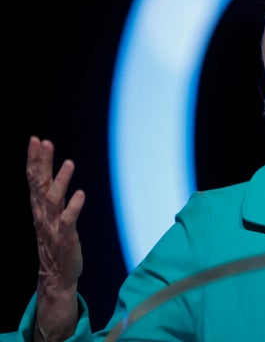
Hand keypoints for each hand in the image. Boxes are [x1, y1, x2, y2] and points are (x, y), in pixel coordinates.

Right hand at [27, 136, 84, 340]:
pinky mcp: (65, 237)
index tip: (35, 139)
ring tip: (69, 163)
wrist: (57, 274)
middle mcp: (43, 213)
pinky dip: (74, 207)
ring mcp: (53, 225)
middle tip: (44, 143)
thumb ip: (51, 193)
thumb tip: (52, 171)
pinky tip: (80, 194)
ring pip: (54, 200)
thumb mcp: (51, 213)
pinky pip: (68, 220)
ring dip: (60, 181)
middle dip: (42, 163)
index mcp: (39, 207)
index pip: (33, 178)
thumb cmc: (56, 239)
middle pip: (40, 184)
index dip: (34, 159)